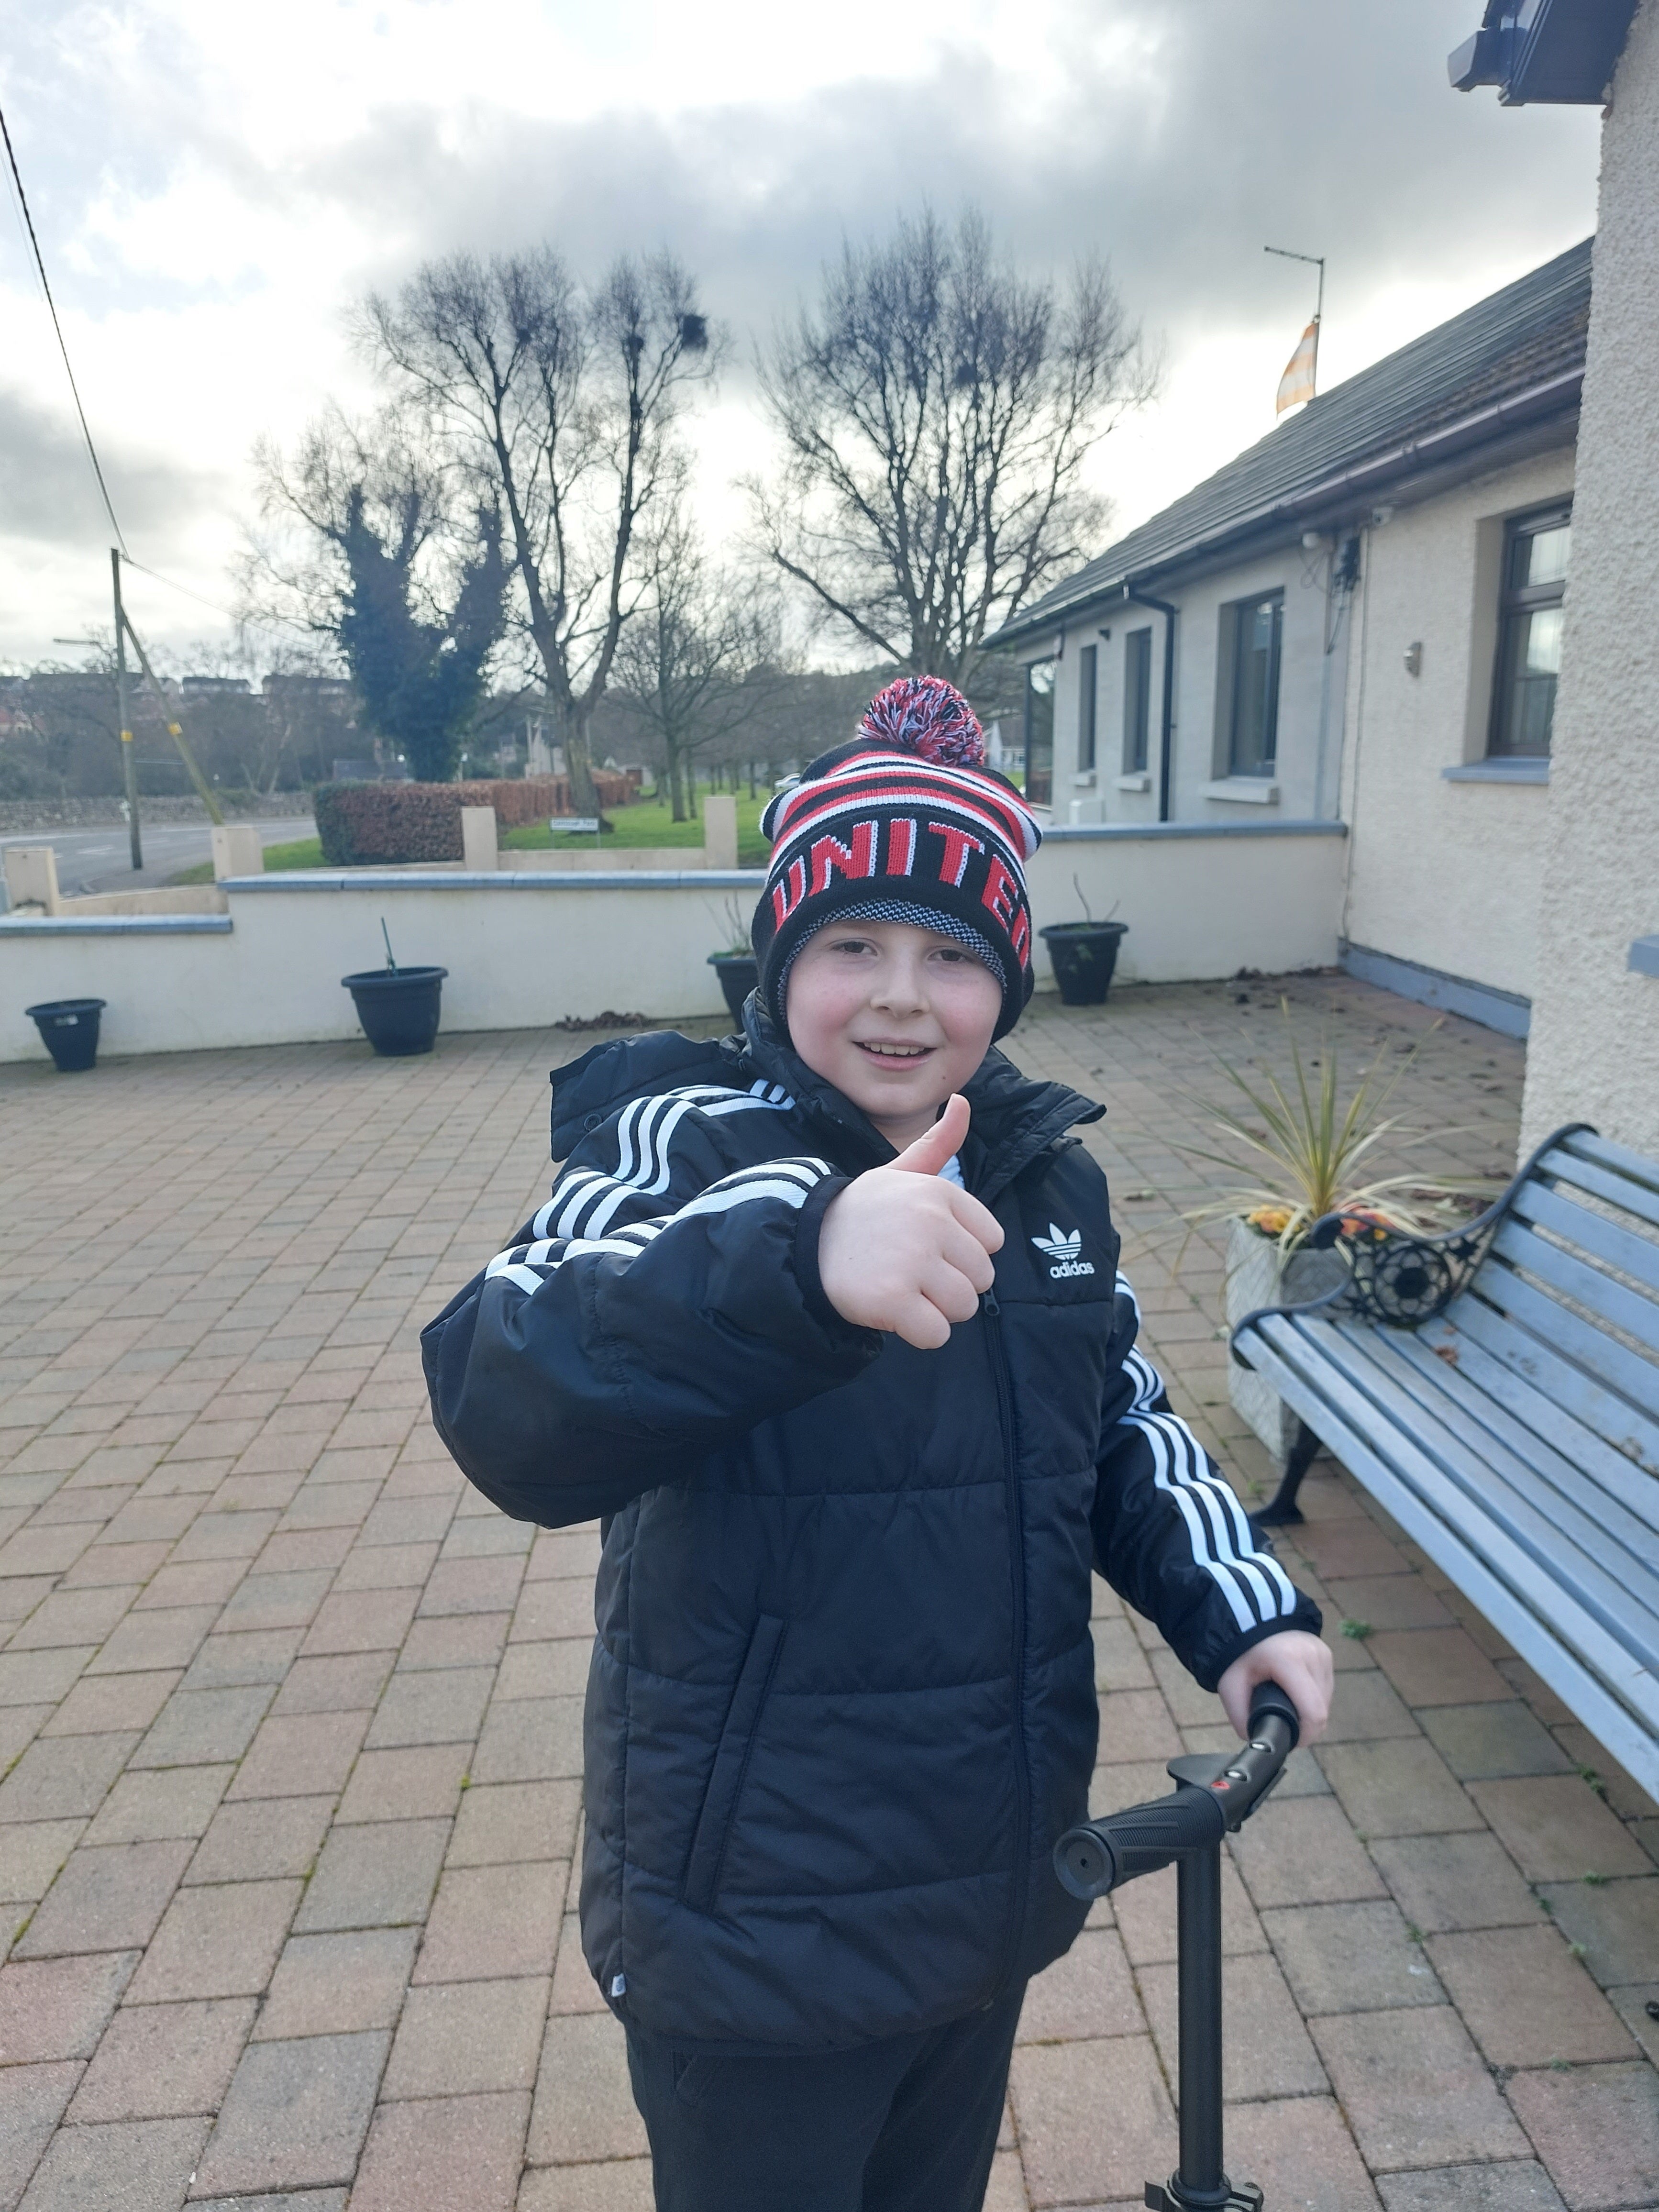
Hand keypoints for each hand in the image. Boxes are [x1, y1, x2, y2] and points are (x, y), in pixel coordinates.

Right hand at [817, 1095, 1004, 1349]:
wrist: (801, 1242)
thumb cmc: (861, 1213)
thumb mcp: (899, 1172)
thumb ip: (937, 1145)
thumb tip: (964, 1102)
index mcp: (939, 1192)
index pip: (992, 1240)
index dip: (962, 1252)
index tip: (927, 1246)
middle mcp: (930, 1222)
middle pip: (982, 1278)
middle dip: (951, 1285)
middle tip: (910, 1272)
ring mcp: (912, 1261)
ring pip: (964, 1308)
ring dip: (937, 1311)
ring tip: (902, 1290)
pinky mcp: (893, 1300)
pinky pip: (937, 1335)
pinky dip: (919, 1334)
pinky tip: (893, 1313)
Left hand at [1217, 1630, 1332, 1746]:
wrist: (1248, 1618)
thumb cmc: (1238, 1653)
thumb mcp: (1230, 1686)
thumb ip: (1241, 1719)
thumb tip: (1259, 1740)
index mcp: (1288, 1661)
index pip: (1313, 1713)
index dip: (1305, 1735)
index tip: (1290, 1740)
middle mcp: (1312, 1655)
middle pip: (1321, 1709)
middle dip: (1305, 1725)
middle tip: (1283, 1723)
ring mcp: (1322, 1652)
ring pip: (1326, 1700)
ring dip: (1311, 1711)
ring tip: (1287, 1704)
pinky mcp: (1326, 1652)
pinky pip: (1326, 1687)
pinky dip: (1314, 1696)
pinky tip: (1295, 1692)